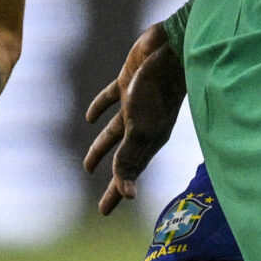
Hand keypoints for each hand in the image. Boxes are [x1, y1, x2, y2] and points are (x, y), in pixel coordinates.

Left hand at [83, 21, 186, 216]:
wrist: (173, 49)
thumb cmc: (159, 91)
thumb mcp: (140, 130)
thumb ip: (130, 159)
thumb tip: (125, 195)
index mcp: (150, 140)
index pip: (130, 173)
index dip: (117, 192)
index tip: (105, 211)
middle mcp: (145, 126)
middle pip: (124, 160)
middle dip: (114, 181)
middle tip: (104, 204)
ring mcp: (137, 105)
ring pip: (115, 134)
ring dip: (102, 149)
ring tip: (88, 167)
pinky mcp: (129, 83)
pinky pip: (111, 100)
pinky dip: (99, 110)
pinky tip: (89, 118)